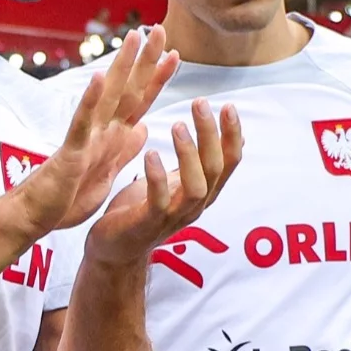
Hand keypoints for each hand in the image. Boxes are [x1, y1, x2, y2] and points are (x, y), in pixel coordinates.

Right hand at [14, 29, 178, 235]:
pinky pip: (82, 123)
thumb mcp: (109, 169)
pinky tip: (98, 77)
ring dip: (121, 66)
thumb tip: (143, 127)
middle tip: (160, 29)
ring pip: (108, 96)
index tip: (174, 53)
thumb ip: (125, 147)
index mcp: (113, 134)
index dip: (157, 78)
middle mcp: (101, 128)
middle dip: (145, 60)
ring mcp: (86, 136)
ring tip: (134, 38)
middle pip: (128, 88)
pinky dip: (90, 100)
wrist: (38, 215)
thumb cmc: (70, 193)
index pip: (140, 100)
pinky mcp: (72, 151)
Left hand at [84, 97, 243, 267]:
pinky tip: (151, 153)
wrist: (114, 247)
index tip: (227, 106)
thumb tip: (236, 140)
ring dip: (188, 154)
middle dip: (210, 135)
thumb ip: (200, 162)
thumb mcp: (176, 181)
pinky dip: (157, 177)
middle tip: (199, 103)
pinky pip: (158, 202)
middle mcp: (195, 205)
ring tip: (177, 125)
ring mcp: (173, 216)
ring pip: (195, 187)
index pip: (229, 162)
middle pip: (215, 169)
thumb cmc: (143, 209)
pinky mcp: (148, 224)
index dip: (232, 135)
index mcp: (203, 192)